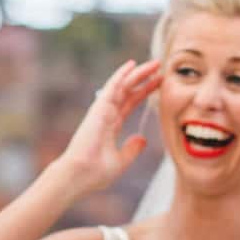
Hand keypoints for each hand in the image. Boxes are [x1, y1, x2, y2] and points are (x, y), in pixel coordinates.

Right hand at [53, 59, 160, 195]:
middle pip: (129, 91)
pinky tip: (132, 65)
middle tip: (159, 67)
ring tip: (154, 63)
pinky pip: (112, 87)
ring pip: (123, 86)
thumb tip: (143, 139)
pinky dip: (121, 75)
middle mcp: (107, 114)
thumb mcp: (120, 162)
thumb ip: (132, 149)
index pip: (131, 103)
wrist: (80, 175)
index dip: (144, 92)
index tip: (158, 83)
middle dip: (144, 79)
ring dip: (138, 73)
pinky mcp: (99, 108)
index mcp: (111, 126)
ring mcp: (102, 110)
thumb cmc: (95, 173)